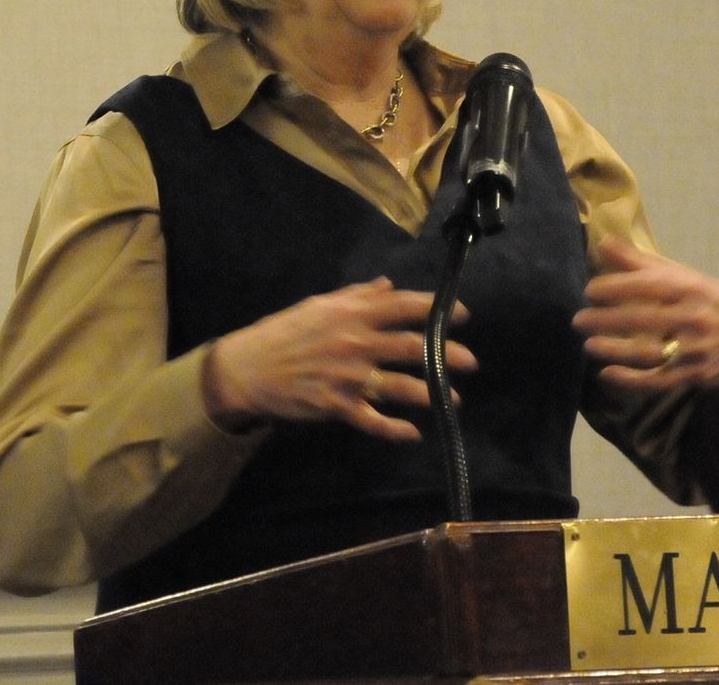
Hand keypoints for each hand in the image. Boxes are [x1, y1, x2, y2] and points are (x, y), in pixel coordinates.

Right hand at [203, 278, 476, 442]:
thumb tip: (388, 285)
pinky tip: (413, 433)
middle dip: (447, 354)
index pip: (403, 306)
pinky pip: (374, 421)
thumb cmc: (283, 332)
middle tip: (471, 362)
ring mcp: (348, 376)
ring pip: (401, 386)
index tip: (462, 314)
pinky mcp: (337, 406)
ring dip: (432, 393)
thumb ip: (355, 296)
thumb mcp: (317, 305)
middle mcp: (355, 342)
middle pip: (413, 347)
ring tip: (454, 400)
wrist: (247, 368)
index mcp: (350, 313)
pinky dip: (395, 429)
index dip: (436, 309)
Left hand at [573, 239, 718, 392]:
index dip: (615, 287)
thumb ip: (645, 263)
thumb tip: (603, 243)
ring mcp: (696, 349)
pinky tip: (607, 375)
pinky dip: (631, 380)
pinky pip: (659, 380)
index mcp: (692, 288)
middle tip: (578, 320)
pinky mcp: (697, 374)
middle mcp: (695, 317)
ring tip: (588, 345)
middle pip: (643, 319)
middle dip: (606, 320)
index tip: (589, 290)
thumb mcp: (691, 277)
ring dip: (614, 350)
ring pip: (649, 352)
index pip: (648, 284)